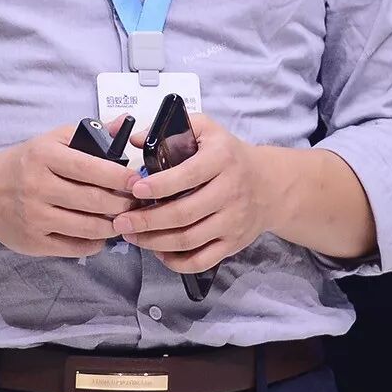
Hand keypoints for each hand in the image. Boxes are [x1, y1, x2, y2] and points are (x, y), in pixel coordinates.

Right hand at [0, 115, 137, 258]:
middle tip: (136, 202)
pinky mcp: (34, 241)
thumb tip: (122, 126)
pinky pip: (75, 247)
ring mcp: (35, 217)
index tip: (138, 181)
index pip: (90, 168)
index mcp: (43, 156)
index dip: (119, 177)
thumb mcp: (50, 141)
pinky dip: (95, 241)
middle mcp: (38, 187)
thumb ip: (87, 135)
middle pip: (93, 200)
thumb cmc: (24, 164)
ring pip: (88, 227)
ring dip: (113, 225)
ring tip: (122, 218)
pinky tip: (100, 233)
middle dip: (122, 203)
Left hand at [111, 112, 270, 273]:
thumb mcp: (206, 129)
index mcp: (221, 159)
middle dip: (147, 220)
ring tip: (132, 236)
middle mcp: (230, 192)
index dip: (159, 185)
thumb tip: (134, 139)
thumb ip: (170, 129)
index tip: (134, 189)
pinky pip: (202, 260)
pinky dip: (177, 262)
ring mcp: (232, 221)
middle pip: (184, 214)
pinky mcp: (233, 243)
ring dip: (155, 242)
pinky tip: (159, 252)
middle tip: (121, 221)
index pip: (188, 175)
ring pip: (189, 240)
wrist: (270, 185)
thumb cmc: (228, 155)